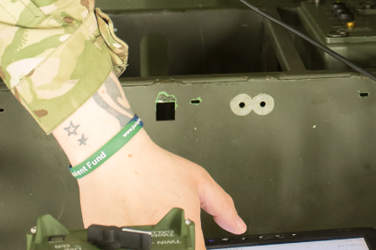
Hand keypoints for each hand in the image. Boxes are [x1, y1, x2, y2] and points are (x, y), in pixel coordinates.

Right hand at [78, 131, 245, 248]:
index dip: (197, 246)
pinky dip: (134, 243)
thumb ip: (222, 205)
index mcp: (186, 234)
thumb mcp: (198, 180)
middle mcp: (162, 246)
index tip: (193, 238)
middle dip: (175, 241)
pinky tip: (135, 226)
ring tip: (150, 219)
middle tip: (169, 221)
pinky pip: (128, 249)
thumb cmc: (155, 168)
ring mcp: (135, 248)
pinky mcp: (112, 248)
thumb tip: (237, 225)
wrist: (115, 160)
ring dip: (157, 241)